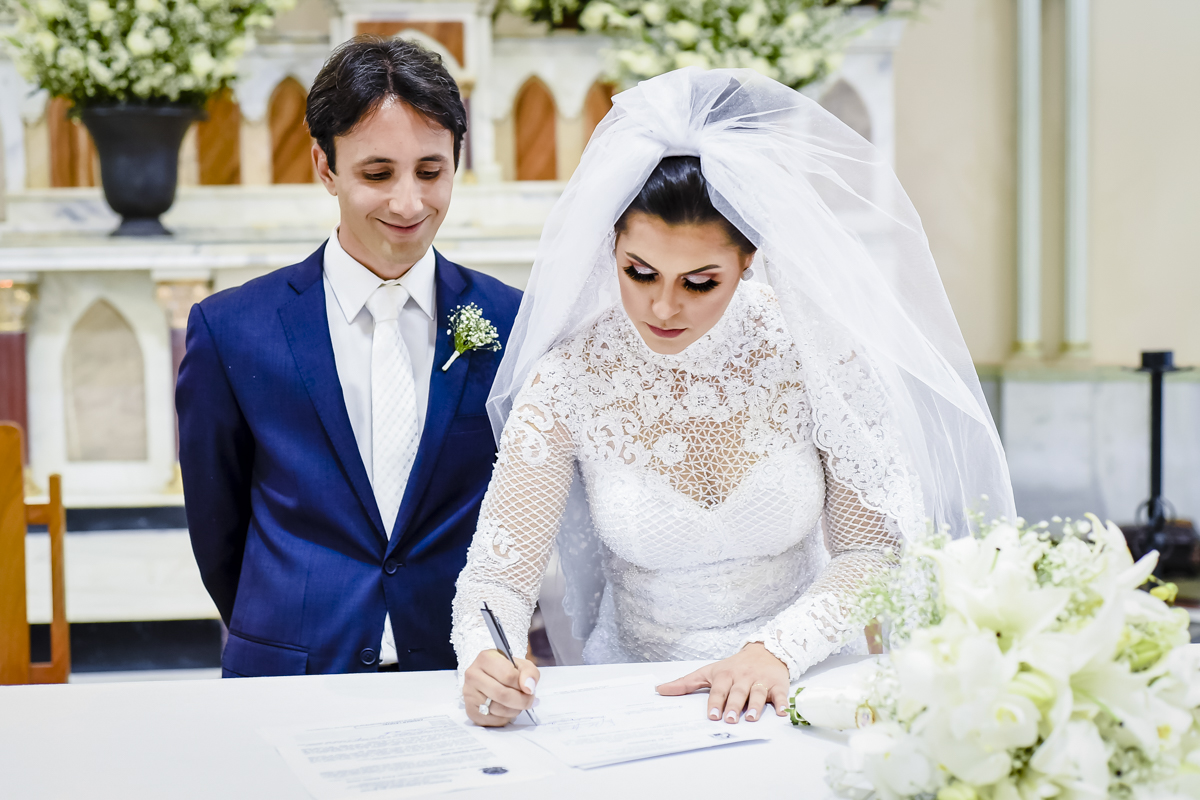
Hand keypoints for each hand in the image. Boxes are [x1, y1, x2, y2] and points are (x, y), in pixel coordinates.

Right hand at [463, 650, 539, 727]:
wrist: (489, 679)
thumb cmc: (506, 670)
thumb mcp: (522, 665)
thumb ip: (530, 672)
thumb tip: (528, 688)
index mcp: (485, 658)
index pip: (508, 676)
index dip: (523, 685)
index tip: (529, 688)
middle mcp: (473, 675)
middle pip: (502, 694)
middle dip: (522, 701)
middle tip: (530, 701)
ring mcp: (469, 693)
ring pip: (498, 709)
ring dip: (514, 710)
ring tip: (517, 704)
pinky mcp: (470, 710)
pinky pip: (492, 720)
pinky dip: (505, 718)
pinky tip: (506, 709)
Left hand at [656, 642, 789, 723]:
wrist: (765, 651)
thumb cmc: (734, 666)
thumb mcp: (709, 672)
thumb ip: (686, 683)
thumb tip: (659, 690)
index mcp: (725, 675)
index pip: (719, 690)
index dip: (715, 702)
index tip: (712, 715)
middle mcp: (743, 677)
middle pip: (737, 693)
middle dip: (733, 706)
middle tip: (729, 719)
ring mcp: (760, 681)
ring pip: (758, 694)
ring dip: (755, 706)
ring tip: (751, 718)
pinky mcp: (777, 685)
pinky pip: (781, 695)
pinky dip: (783, 703)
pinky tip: (782, 712)